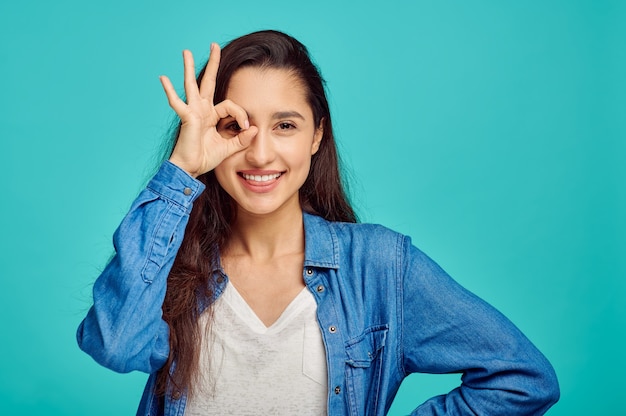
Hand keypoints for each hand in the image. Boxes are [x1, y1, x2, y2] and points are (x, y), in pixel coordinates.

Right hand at [159, 44, 256, 177]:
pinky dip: (170, 91)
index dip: (241, 114)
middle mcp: (202, 110)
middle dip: (213, 64)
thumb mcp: (229, 147)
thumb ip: (242, 139)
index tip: (247, 128)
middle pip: (208, 82)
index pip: (230, 106)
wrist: (191, 168)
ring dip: (189, 68)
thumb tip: (256, 129)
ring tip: (186, 52)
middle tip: (214, 45)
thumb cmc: (206, 158)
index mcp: (212, 115)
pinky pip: (177, 102)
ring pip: (192, 85)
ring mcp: (193, 112)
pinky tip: (163, 78)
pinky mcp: (186, 117)